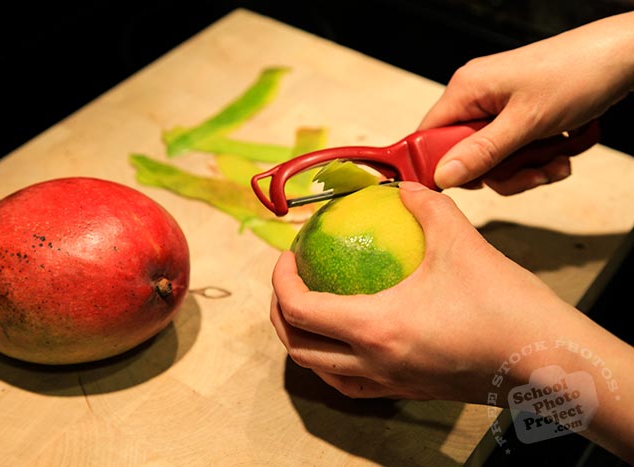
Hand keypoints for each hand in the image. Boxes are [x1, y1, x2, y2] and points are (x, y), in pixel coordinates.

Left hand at [270, 182, 633, 461]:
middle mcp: (374, 364)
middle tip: (289, 282)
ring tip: (309, 312)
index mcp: (375, 328)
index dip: (280, 281)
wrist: (549, 362)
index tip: (287, 257)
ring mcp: (391, 384)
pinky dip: (335, 364)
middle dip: (279, 314)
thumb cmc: (505, 306)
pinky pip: (353, 386)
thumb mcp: (461, 241)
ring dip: (303, 343)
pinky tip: (350, 340)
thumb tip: (403, 187)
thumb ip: (425, 205)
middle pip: (298, 348)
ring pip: (323, 374)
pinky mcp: (410, 392)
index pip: (299, 309)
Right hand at [418, 12, 633, 193]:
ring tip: (555, 162)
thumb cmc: (579, 72)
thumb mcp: (526, 122)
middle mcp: (477, 96)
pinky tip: (562, 152)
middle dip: (500, 172)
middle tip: (529, 174)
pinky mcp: (518, 114)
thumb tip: (443, 175)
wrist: (625, 55)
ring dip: (525, 169)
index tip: (466, 185)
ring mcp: (498, 105)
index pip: (427, 136)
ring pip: (493, 158)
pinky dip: (537, 158)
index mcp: (466, 89)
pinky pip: (513, 150)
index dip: (440, 166)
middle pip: (464, 154)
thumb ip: (482, 153)